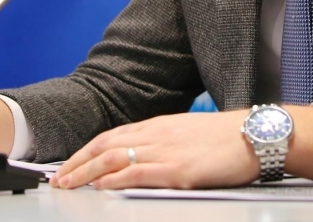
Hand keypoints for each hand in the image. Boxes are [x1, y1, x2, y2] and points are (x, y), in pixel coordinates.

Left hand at [52, 110, 260, 190]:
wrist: (254, 135)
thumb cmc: (226, 137)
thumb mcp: (187, 132)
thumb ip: (163, 141)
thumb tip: (141, 155)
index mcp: (158, 125)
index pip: (111, 136)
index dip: (86, 151)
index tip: (69, 164)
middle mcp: (157, 134)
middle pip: (105, 146)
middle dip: (78, 163)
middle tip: (58, 178)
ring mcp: (166, 151)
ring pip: (115, 158)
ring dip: (87, 172)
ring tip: (69, 184)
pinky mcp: (178, 170)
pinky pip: (139, 173)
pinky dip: (116, 179)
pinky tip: (102, 187)